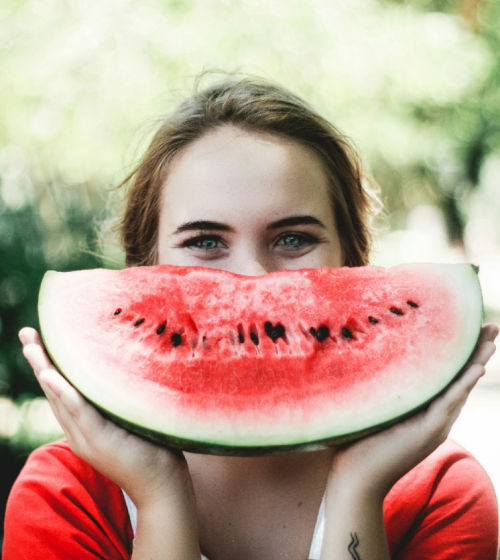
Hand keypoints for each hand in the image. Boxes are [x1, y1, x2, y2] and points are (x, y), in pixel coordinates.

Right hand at [19, 327, 192, 508]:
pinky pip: (78, 412)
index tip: (39, 339)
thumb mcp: (130, 419)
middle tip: (26, 333)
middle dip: (39, 361)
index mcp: (85, 426)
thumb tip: (127, 366)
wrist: (161, 486)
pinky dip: (63, 393)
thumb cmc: (152, 449)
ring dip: (45, 370)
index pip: (62, 391)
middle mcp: (79, 432)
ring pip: (60, 399)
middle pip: (54, 391)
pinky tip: (51, 376)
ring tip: (32, 346)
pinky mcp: (99, 441)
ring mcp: (87, 438)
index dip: (49, 365)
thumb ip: (120, 400)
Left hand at [328, 323, 497, 500]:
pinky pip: (449, 403)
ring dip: (477, 361)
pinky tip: (477, 367)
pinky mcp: (428, 432)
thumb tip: (366, 355)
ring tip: (491, 338)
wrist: (356, 480)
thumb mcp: (374, 409)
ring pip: (461, 387)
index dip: (460, 354)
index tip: (470, 329)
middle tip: (492, 326)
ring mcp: (434, 425)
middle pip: (461, 378)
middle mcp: (435, 417)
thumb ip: (381, 390)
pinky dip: (463, 384)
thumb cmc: (357, 444)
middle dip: (477, 351)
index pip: (448, 377)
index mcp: (424, 411)